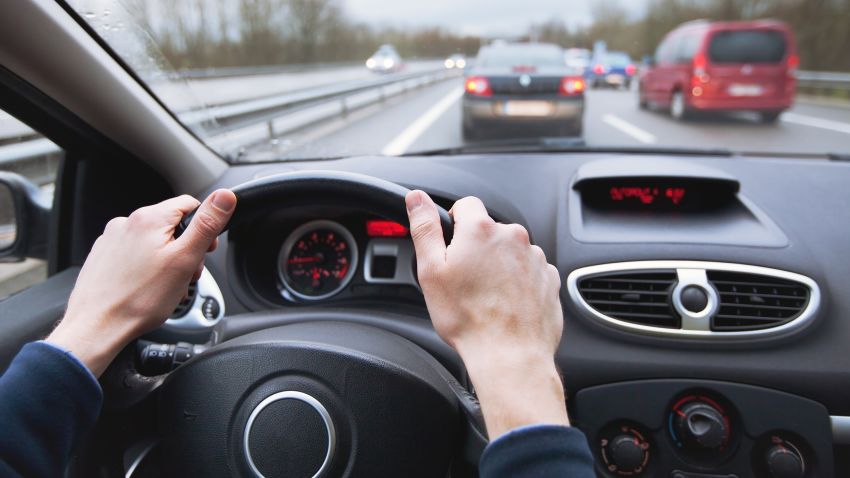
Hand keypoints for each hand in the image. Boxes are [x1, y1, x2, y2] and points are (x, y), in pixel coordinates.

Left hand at [46, 189, 236, 376]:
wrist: (97, 326)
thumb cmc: (139, 299)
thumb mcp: (185, 259)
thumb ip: (207, 224)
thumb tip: (225, 196)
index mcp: (149, 218)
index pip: (190, 205)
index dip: (204, 228)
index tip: (205, 251)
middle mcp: (127, 223)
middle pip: (171, 226)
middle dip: (185, 249)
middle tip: (186, 275)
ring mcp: (112, 240)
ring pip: (153, 242)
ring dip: (167, 261)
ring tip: (167, 286)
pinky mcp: (104, 257)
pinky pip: (135, 255)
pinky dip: (147, 268)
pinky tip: (148, 288)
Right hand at [406, 190, 567, 438]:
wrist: (510, 356)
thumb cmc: (468, 319)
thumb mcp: (431, 271)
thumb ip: (425, 228)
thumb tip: (417, 198)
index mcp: (481, 230)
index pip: (466, 205)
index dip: (454, 224)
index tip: (451, 248)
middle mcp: (514, 237)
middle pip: (490, 231)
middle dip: (477, 249)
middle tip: (465, 281)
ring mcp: (535, 258)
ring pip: (510, 252)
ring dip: (499, 266)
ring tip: (486, 298)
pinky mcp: (549, 279)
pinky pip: (529, 272)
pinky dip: (518, 283)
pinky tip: (506, 305)